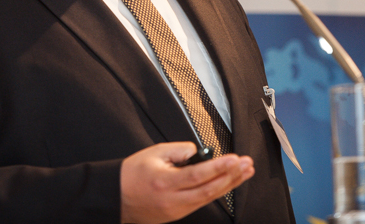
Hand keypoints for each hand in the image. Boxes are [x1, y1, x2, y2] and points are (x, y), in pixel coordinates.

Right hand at [120, 142, 254, 223]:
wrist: (116, 197)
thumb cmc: (132, 174)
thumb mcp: (153, 153)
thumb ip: (179, 150)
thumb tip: (198, 153)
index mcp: (165, 182)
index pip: (198, 175)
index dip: (219, 167)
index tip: (235, 158)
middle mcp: (173, 200)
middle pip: (209, 190)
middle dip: (232, 176)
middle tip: (247, 164)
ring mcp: (177, 210)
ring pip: (209, 198)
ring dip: (230, 184)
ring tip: (245, 172)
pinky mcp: (178, 214)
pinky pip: (202, 202)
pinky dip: (217, 191)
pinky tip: (228, 183)